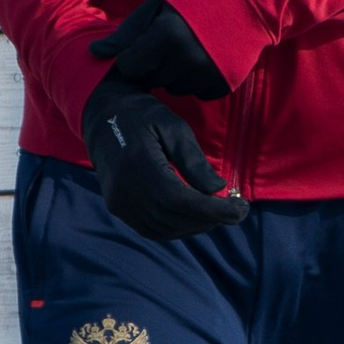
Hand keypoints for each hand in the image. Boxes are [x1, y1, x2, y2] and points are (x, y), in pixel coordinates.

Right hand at [81, 74, 249, 242]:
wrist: (102, 115)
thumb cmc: (142, 115)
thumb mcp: (173, 127)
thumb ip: (194, 161)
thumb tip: (217, 190)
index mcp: (138, 164)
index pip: (181, 201)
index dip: (214, 211)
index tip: (241, 210)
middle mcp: (124, 189)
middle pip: (174, 219)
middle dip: (210, 219)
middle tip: (234, 210)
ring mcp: (118, 202)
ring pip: (164, 229)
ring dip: (195, 226)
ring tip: (216, 213)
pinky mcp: (117, 207)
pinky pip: (151, 229)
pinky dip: (176, 228)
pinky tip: (193, 217)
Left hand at [90, 0, 230, 99]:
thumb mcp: (157, 4)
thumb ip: (127, 33)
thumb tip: (94, 52)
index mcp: (165, 37)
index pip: (129, 67)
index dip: (132, 56)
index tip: (143, 44)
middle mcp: (185, 61)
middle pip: (150, 79)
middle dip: (153, 63)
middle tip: (170, 41)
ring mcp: (205, 76)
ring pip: (172, 87)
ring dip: (174, 72)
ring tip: (191, 46)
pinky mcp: (221, 86)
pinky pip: (195, 92)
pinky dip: (196, 79)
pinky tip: (206, 56)